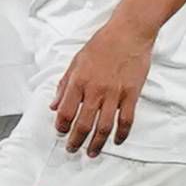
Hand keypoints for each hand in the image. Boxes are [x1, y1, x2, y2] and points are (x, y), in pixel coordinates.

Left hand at [53, 16, 151, 154]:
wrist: (128, 33)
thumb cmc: (101, 45)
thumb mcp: (75, 62)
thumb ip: (64, 85)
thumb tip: (53, 105)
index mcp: (78, 81)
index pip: (64, 111)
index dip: (61, 126)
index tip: (60, 132)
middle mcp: (95, 90)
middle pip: (83, 123)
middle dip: (76, 140)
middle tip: (72, 149)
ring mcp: (114, 93)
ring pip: (104, 126)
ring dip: (96, 143)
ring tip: (92, 153)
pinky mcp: (132, 94)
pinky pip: (126, 120)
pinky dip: (121, 134)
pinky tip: (117, 141)